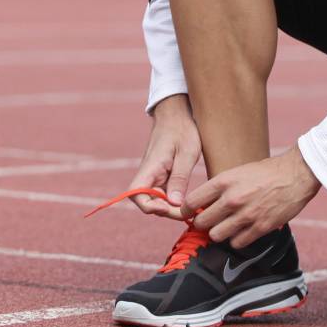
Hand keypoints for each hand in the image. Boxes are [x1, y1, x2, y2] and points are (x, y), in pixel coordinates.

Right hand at [127, 94, 200, 219]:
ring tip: (190, 208)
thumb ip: (180, 178)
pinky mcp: (161, 176)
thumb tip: (174, 204)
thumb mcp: (187, 153)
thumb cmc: (183, 130)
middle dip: (165, 211)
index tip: (170, 207)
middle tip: (187, 213)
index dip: (149, 207)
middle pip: (146, 202)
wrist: (177, 114)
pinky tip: (188, 200)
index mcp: (151, 167)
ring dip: (170, 208)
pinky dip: (173, 200)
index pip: (136, 194)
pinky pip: (162, 194)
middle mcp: (148, 174)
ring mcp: (154, 176)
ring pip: (155, 200)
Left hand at [181, 146, 320, 247]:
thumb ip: (220, 187)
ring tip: (226, 226)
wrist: (295, 175)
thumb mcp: (238, 172)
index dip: (186, 210)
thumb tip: (203, 203)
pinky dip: (237, 240)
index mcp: (224, 181)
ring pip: (216, 236)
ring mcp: (246, 215)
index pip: (191, 202)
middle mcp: (232, 199)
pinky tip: (242, 231)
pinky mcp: (260, 227)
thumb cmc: (266, 172)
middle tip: (209, 221)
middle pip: (201, 222)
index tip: (189, 213)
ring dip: (219, 233)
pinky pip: (237, 243)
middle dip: (202, 223)